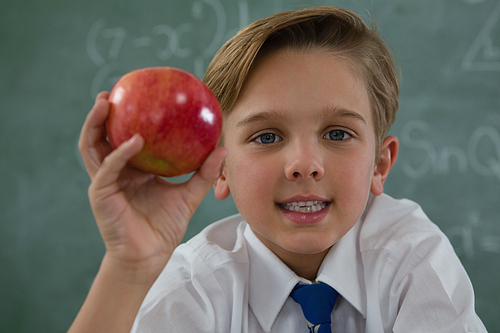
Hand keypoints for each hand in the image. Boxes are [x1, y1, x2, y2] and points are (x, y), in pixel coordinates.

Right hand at [78, 92, 226, 280]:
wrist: (150, 255)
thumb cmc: (165, 226)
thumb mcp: (188, 194)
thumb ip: (203, 172)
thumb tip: (223, 147)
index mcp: (131, 170)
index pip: (122, 138)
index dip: (124, 118)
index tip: (135, 95)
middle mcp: (114, 172)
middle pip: (100, 137)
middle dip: (101, 114)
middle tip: (111, 93)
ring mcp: (105, 182)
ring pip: (92, 147)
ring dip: (96, 124)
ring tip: (106, 103)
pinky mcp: (101, 194)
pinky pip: (108, 168)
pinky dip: (120, 153)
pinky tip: (134, 141)